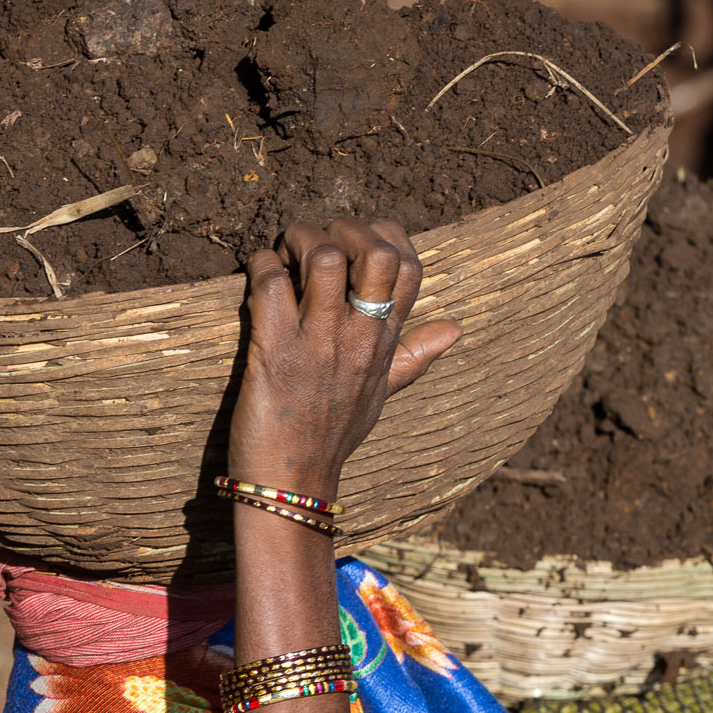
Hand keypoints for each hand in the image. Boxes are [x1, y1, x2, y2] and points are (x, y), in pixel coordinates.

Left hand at [228, 220, 460, 498]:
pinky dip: (262, 268)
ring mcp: (319, 343)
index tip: (354, 242)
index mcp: (385, 341)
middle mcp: (359, 337)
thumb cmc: (333, 437)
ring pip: (323, 257)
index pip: (409, 265)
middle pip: (377, 251)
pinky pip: (272, 285)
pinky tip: (258, 278)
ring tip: (284, 254)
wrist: (293, 483)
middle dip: (343, 228)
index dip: (384, 235)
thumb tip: (455, 329)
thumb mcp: (382, 393)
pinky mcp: (275, 351)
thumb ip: (414, 355)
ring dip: (297, 240)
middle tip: (315, 241)